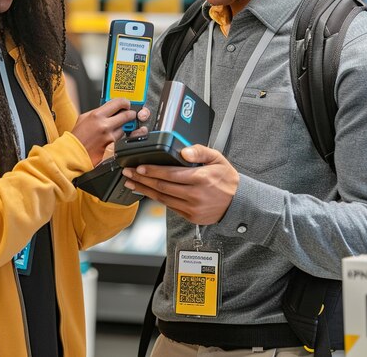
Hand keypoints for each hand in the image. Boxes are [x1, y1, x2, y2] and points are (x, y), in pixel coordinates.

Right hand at [72, 99, 134, 165]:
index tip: (126, 103)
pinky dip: (117, 136)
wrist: (73, 154)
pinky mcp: (112, 147)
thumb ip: (98, 111)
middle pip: (127, 115)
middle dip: (130, 114)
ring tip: (113, 128)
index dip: (125, 102)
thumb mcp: (84, 117)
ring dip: (122, 127)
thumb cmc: (77, 137)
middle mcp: (105, 125)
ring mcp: (109, 137)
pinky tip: (109, 137)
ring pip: (124, 128)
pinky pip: (120, 139)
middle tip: (129, 114)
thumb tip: (109, 107)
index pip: (118, 103)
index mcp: (97, 115)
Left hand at [122, 145, 238, 223]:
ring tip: (131, 183)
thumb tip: (184, 151)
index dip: (152, 171)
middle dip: (142, 179)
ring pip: (162, 198)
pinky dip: (156, 199)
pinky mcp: (190, 216)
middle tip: (128, 172)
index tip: (139, 166)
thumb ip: (200, 151)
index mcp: (201, 179)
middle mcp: (195, 195)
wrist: (238, 203)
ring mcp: (192, 208)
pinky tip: (147, 192)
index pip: (170, 174)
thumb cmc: (227, 179)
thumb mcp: (218, 158)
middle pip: (162, 187)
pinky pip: (169, 206)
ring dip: (144, 190)